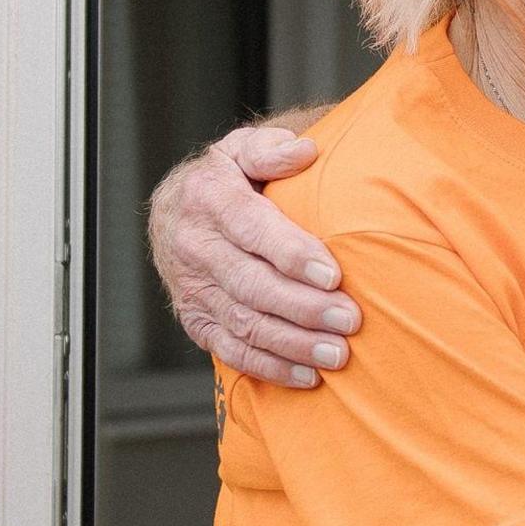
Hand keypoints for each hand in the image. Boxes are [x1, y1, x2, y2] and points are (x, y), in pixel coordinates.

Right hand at [145, 123, 357, 385]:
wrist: (175, 211)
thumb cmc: (226, 180)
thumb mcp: (241, 149)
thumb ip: (270, 150)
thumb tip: (303, 151)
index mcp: (208, 198)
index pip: (251, 229)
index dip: (292, 254)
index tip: (333, 274)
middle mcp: (195, 245)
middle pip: (250, 284)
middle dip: (303, 306)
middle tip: (349, 320)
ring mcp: (192, 288)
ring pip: (244, 322)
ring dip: (293, 343)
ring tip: (338, 353)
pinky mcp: (195, 319)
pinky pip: (231, 350)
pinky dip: (270, 367)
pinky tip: (308, 376)